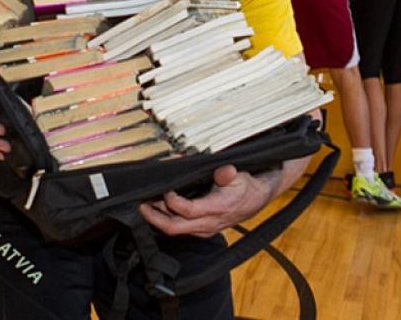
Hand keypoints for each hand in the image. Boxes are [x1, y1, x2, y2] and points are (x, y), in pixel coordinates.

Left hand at [138, 165, 282, 237]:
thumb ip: (228, 175)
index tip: (166, 189)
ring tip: (145, 205)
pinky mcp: (202, 229)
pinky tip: (158, 210)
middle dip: (154, 217)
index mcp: (216, 210)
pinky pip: (180, 229)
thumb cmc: (247, 187)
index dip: (172, 201)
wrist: (258, 198)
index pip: (187, 211)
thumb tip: (224, 171)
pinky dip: (167, 220)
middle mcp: (208, 223)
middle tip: (141, 204)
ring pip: (175, 230)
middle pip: (174, 227)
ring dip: (158, 218)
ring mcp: (204, 229)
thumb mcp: (240, 176)